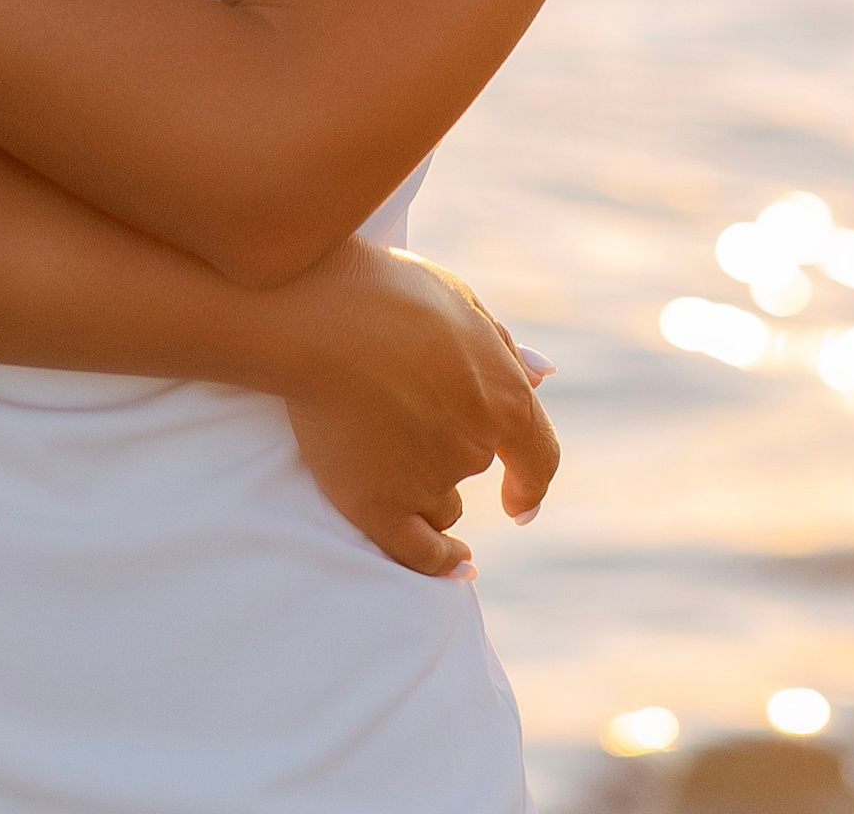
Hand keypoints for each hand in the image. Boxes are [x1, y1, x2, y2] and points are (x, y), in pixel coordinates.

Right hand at [264, 238, 557, 577]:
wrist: (312, 311)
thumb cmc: (381, 291)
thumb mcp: (456, 298)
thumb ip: (500, 345)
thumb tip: (541, 378)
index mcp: (504, 397)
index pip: (539, 457)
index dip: (531, 482)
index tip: (520, 501)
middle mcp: (475, 447)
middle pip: (475, 468)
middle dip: (451, 447)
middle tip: (403, 406)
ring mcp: (428, 480)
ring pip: (444, 504)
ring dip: (430, 487)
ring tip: (382, 446)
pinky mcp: (379, 506)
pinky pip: (422, 553)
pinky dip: (441, 561)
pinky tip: (455, 562)